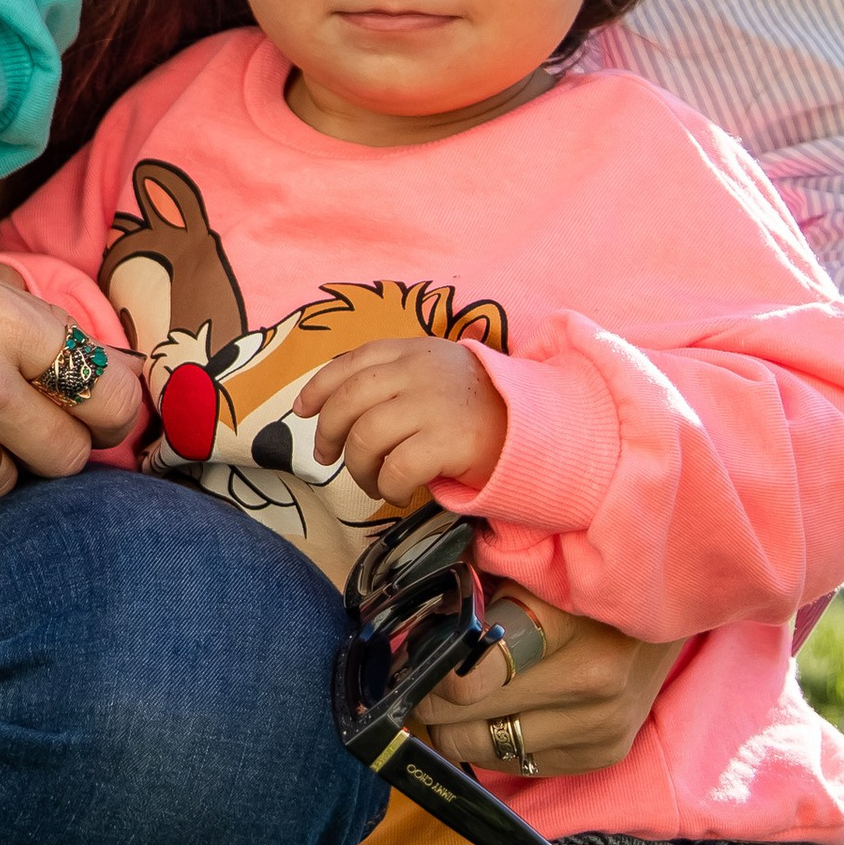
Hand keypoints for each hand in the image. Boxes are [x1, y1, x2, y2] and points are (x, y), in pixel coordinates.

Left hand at [292, 336, 506, 506]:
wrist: (540, 429)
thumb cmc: (481, 409)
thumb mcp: (439, 375)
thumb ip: (396, 379)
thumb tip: (338, 409)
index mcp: (415, 351)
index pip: (352, 362)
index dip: (319, 387)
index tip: (303, 410)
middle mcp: (420, 371)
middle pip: (349, 401)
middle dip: (328, 433)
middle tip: (328, 458)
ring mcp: (433, 404)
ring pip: (366, 438)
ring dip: (358, 469)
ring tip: (371, 482)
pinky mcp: (447, 441)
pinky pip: (395, 468)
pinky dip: (386, 487)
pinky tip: (395, 493)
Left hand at [408, 591, 675, 779]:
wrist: (671, 600)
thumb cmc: (582, 579)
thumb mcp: (529, 569)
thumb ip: (472, 594)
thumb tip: (406, 630)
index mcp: (564, 626)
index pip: (467, 677)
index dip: (426, 673)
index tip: (410, 661)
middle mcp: (589, 684)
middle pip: (467, 721)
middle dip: (431, 703)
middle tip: (420, 681)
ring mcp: (601, 726)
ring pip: (485, 751)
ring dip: (458, 729)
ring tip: (454, 699)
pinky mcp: (606, 753)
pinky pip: (519, 763)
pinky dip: (497, 742)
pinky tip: (500, 711)